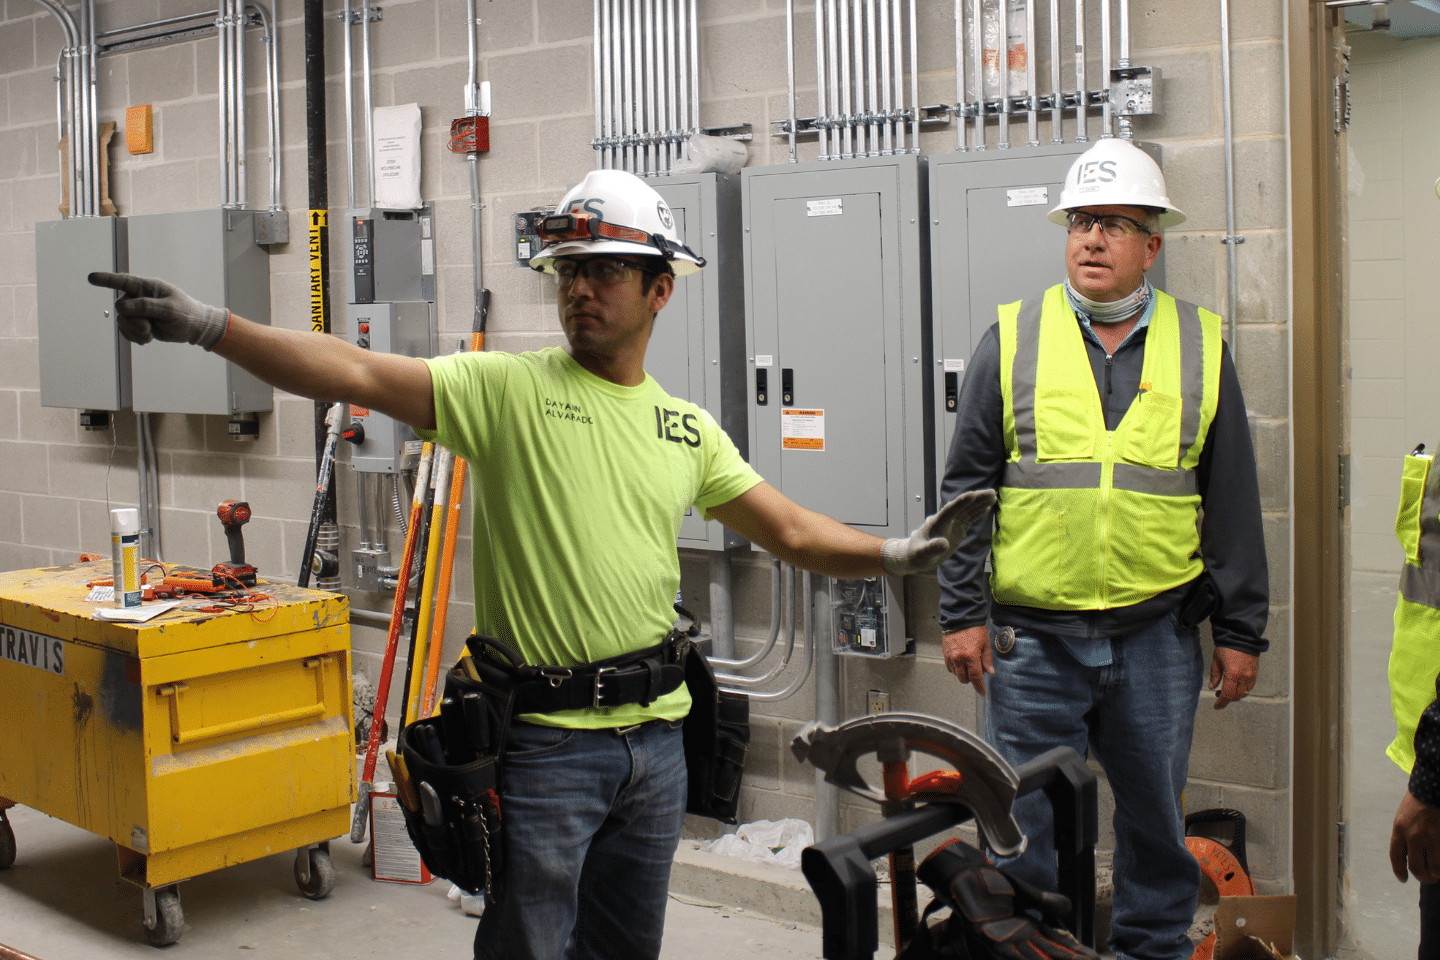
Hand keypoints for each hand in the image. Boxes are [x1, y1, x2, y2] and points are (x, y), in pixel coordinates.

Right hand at [88, 271, 230, 350]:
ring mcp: (137, 310)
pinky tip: (147, 339)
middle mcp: (139, 296)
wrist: (194, 328)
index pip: (124, 281)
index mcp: (148, 287)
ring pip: (122, 321)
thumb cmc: (186, 314)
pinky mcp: (138, 323)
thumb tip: (123, 307)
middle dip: (133, 321)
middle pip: (121, 307)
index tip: (91, 278)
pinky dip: (134, 337)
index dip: (106, 280)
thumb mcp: (170, 310)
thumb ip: (147, 306)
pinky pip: (125, 331)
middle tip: (148, 328)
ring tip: (150, 334)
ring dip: (134, 331)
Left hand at [880, 489, 995, 574]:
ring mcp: (952, 523)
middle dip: (976, 499)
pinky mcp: (957, 528)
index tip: (971, 494)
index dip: (960, 503)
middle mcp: (946, 520)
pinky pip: (969, 518)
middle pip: (962, 507)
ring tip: (993, 496)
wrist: (915, 554)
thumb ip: (931, 548)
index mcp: (936, 523)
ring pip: (968, 510)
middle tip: (991, 492)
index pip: (950, 510)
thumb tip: (944, 544)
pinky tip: (987, 507)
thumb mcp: (922, 554)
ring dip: (980, 503)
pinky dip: (978, 512)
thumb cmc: (917, 554)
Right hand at [943, 626, 992, 695]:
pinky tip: (960, 662)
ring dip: (962, 673)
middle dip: (971, 679)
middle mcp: (959, 658)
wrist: (961, 618)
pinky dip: (955, 668)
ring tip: (968, 665)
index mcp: (971, 656)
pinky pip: (949, 667)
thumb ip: (987, 659)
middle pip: (964, 678)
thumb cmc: (975, 629)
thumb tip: (989, 671)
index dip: (979, 686)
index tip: (981, 692)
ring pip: (956, 674)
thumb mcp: (985, 644)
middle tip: (976, 672)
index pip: (975, 677)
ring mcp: (950, 656)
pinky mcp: (945, 653)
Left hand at [947, 860, 1097, 959]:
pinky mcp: (989, 938)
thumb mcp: (1026, 893)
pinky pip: (1008, 955)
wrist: (966, 876)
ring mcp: (1005, 940)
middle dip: (1068, 959)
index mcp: (1029, 927)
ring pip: (1034, 958)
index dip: (1074, 952)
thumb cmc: (991, 885)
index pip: (1057, 944)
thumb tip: (1068, 912)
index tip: (1093, 958)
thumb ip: (1047, 902)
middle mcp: (1020, 937)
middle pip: (1049, 954)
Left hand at [1209, 647, 1258, 709]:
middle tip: (1219, 695)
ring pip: (1245, 692)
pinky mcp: (1256, 672)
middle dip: (1227, 699)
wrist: (1241, 637)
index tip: (1217, 706)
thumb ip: (1215, 675)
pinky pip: (1250, 686)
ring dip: (1236, 694)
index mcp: (1233, 675)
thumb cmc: (1227, 647)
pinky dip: (1243, 689)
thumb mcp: (1216, 661)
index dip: (1221, 703)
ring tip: (1227, 689)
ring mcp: (1251, 675)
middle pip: (1237, 696)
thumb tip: (1212, 686)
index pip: (1228, 695)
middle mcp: (1244, 677)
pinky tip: (1236, 684)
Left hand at [1391, 789, 1439, 883]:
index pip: (1396, 856)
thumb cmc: (1420, 801)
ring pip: (1434, 868)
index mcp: (1399, 828)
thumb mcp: (1404, 816)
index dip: (1399, 870)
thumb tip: (1410, 855)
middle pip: (1416, 867)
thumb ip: (1405, 834)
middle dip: (1422, 877)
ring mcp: (1431, 837)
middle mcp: (1413, 835)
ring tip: (1437, 874)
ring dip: (1436, 874)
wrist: (1433, 788)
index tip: (1403, 879)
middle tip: (1428, 879)